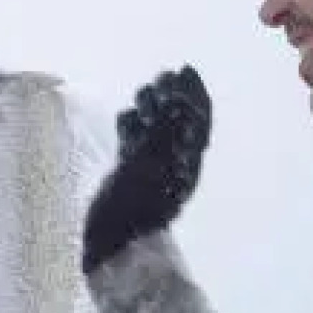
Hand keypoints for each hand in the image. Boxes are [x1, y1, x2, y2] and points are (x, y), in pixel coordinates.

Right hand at [82, 65, 211, 272]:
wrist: (115, 243)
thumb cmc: (135, 205)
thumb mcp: (152, 163)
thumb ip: (165, 130)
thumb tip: (179, 99)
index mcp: (187, 159)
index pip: (198, 118)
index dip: (194, 92)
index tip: (185, 70)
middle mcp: (173, 161)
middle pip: (177, 119)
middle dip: (170, 95)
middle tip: (161, 78)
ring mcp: (151, 168)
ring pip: (154, 129)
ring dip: (150, 109)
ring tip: (143, 95)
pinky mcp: (129, 174)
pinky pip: (134, 143)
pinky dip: (131, 128)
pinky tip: (126, 119)